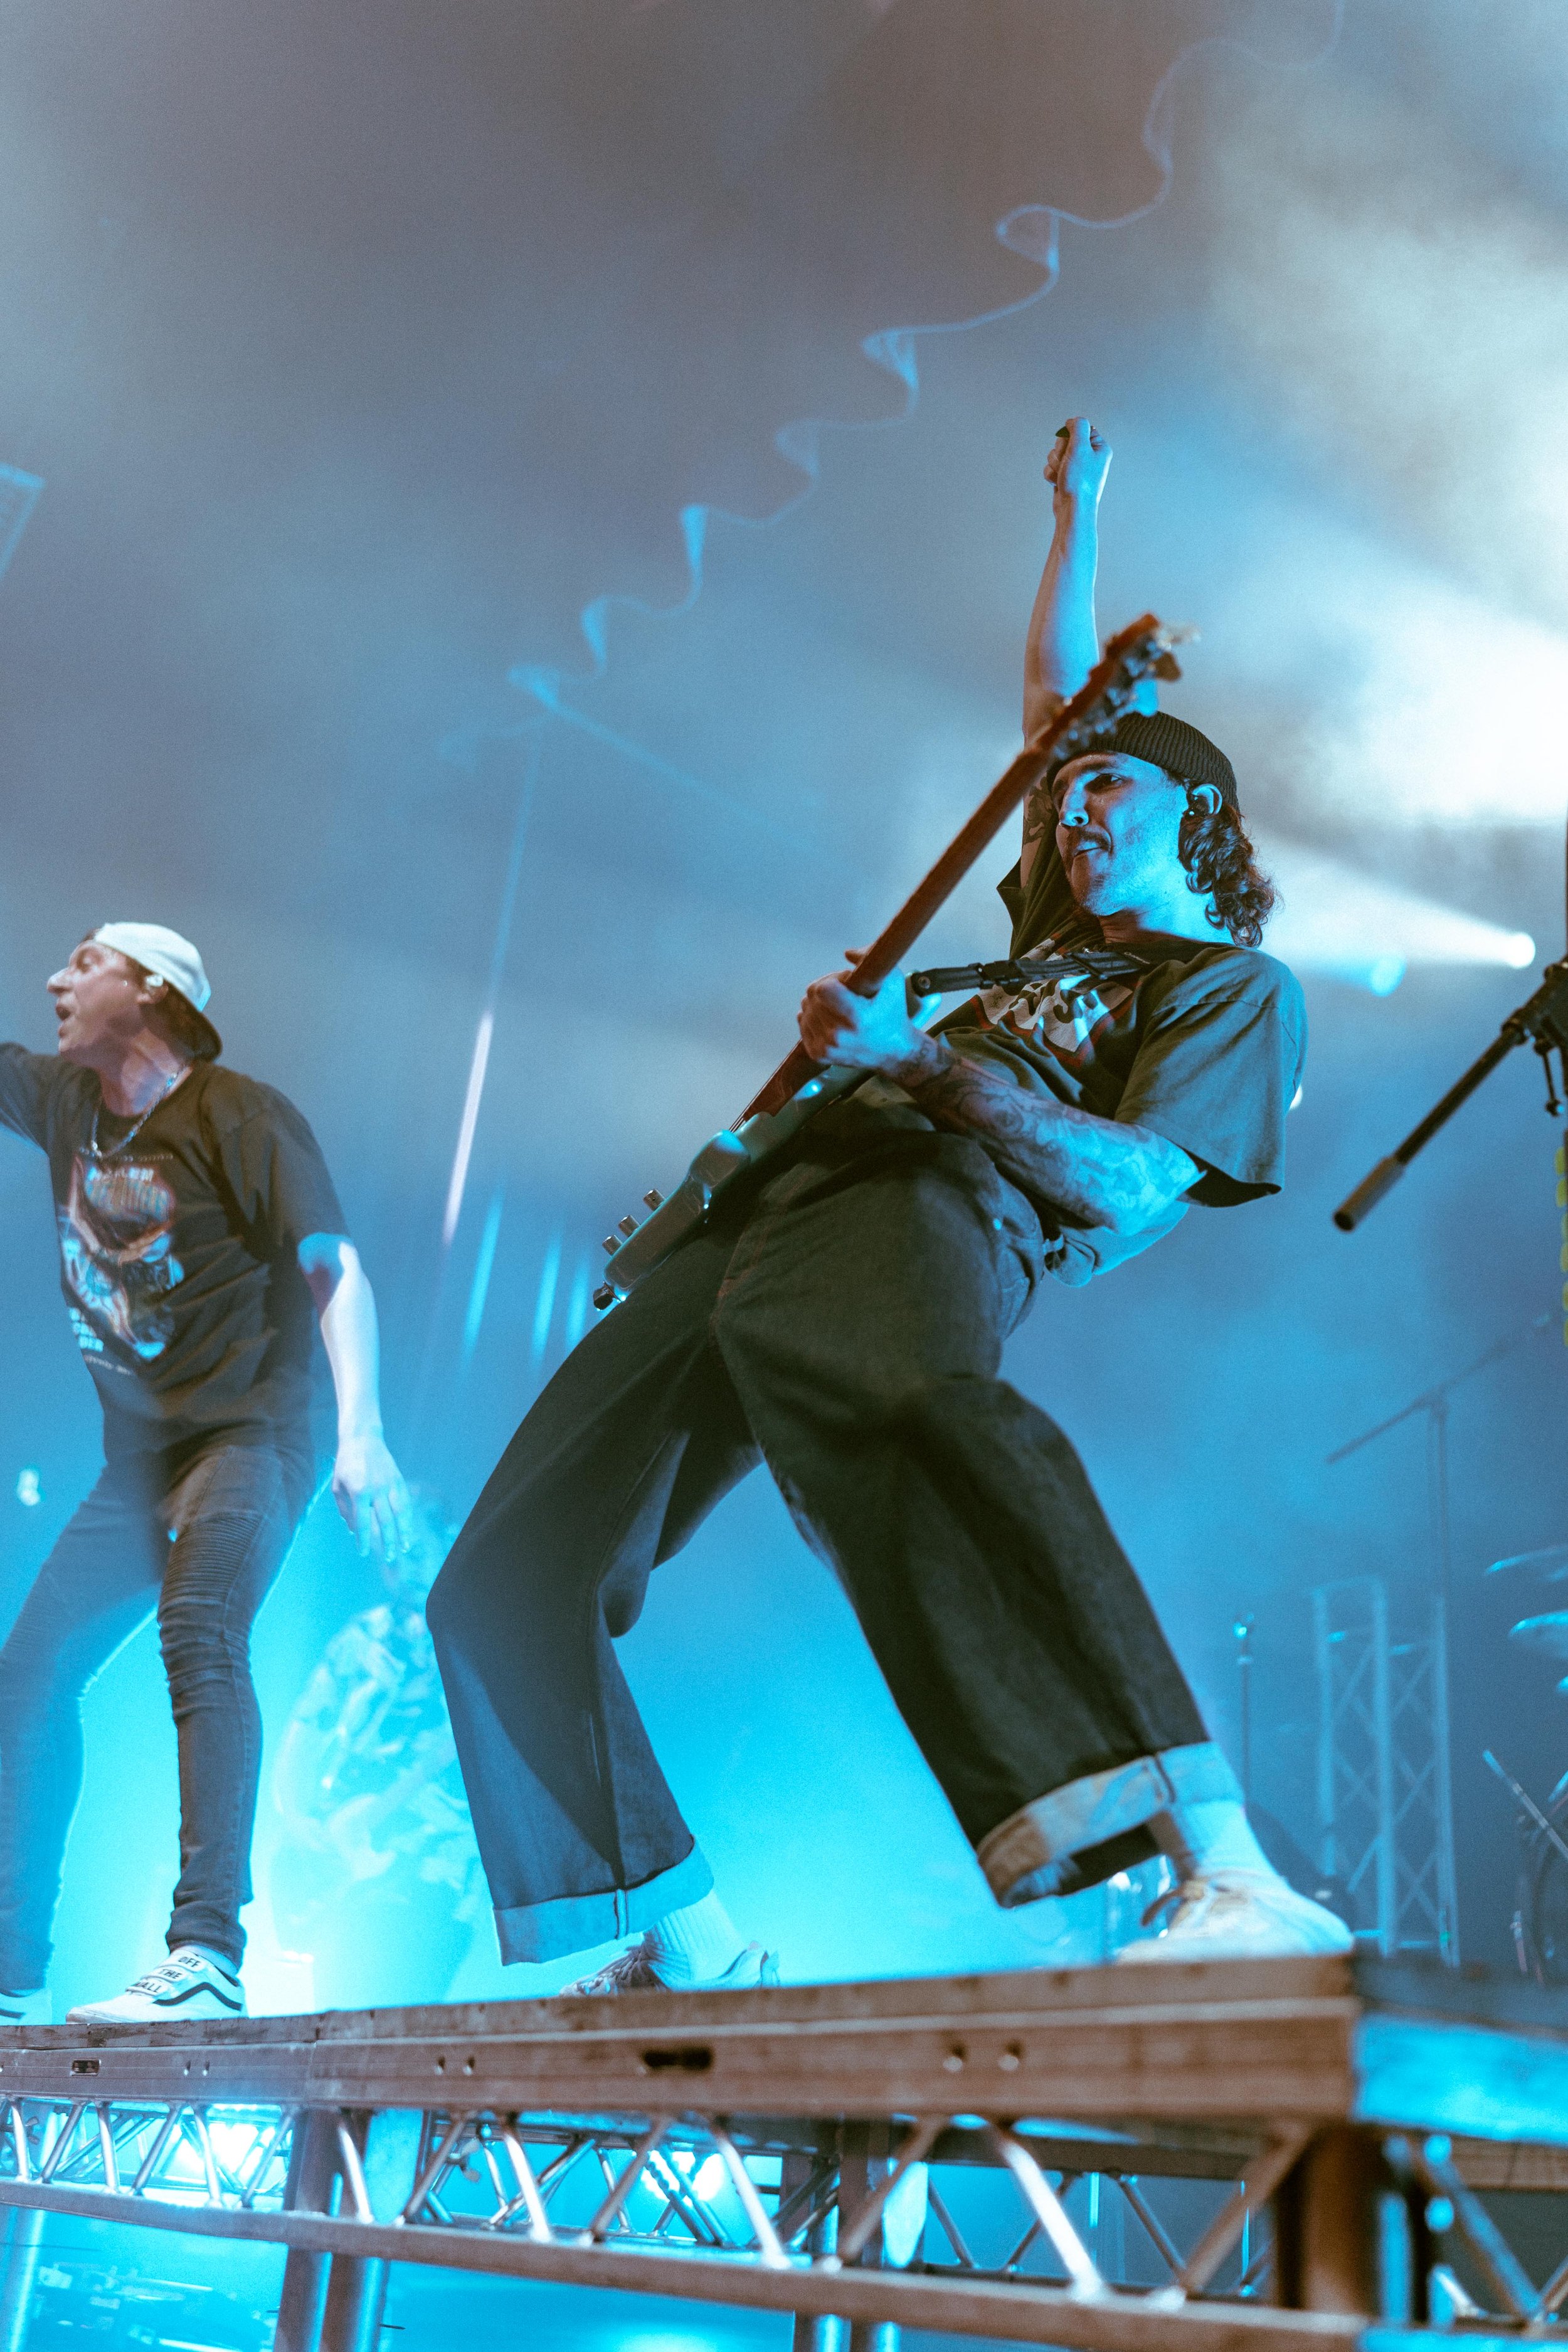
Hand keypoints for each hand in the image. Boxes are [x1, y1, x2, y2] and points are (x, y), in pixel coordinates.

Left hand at [332, 1431, 413, 1561]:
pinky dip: (407, 1517)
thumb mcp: (337, 1486)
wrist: (362, 1439)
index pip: (362, 1521)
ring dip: (403, 1532)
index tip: (363, 1553)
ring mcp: (390, 1483)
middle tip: (389, 1557)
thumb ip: (344, 1509)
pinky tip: (408, 1528)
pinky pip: (404, 1502)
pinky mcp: (398, 1479)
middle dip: (387, 1540)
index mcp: (358, 1491)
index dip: (363, 1539)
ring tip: (405, 1547)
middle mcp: (377, 1488)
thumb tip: (352, 1529)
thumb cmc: (345, 1464)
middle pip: (385, 1520)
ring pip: (400, 1512)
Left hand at [798, 953, 928, 1075]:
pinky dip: (812, 1017)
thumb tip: (847, 953)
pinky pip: (802, 1024)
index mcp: (855, 1017)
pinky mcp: (818, 1055)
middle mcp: (838, 1035)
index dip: (832, 980)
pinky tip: (829, 1018)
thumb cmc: (893, 1013)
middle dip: (825, 990)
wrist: (893, 1051)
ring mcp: (826, 1048)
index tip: (846, 983)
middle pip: (811, 997)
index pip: (822, 988)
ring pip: (805, 1009)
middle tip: (843, 995)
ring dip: (818, 1003)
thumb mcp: (892, 981)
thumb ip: (871, 959)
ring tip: (839, 1008)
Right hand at [1044, 415, 1110, 519]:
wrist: (1073, 509)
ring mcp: (1077, 468)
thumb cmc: (1079, 480)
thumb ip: (1078, 427)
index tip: (1071, 445)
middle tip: (1067, 462)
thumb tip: (1073, 421)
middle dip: (1061, 451)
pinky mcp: (1066, 477)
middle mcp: (1090, 457)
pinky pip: (1052, 467)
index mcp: (1099, 448)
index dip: (1071, 435)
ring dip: (1055, 463)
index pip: (1081, 428)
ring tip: (1063, 475)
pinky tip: (1058, 483)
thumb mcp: (1080, 447)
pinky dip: (1052, 474)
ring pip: (1056, 454)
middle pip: (1066, 440)